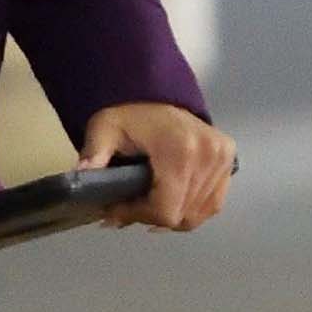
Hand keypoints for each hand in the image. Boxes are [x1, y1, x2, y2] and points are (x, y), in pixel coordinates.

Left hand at [80, 103, 235, 230]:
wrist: (158, 95)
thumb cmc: (130, 114)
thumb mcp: (104, 130)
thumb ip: (94, 154)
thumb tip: (82, 177)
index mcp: (181, 150)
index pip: (166, 209)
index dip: (139, 216)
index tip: (116, 210)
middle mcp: (209, 157)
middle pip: (181, 215)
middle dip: (149, 217)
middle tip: (126, 209)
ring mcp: (223, 161)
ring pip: (197, 214)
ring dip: (170, 216)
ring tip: (146, 206)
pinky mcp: (229, 163)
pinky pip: (212, 204)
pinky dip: (190, 210)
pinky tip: (171, 201)